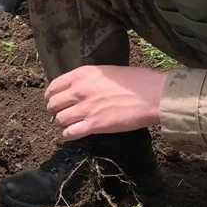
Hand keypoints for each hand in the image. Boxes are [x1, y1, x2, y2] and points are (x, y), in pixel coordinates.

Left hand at [45, 66, 167, 139]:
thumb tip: (78, 88)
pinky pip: (69, 133)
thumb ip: (89, 79)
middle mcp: (79, 90)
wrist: (155, 95)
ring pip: (59, 119)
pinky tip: (73, 133)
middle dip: (55, 110)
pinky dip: (68, 134)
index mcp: (82, 75)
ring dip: (62, 123)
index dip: (51, 96)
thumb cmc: (137, 81)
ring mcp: (85, 108)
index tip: (54, 100)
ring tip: (69, 124)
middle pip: (53, 104)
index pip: (54, 86)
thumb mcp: (107, 72)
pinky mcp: (94, 125)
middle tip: (62, 114)